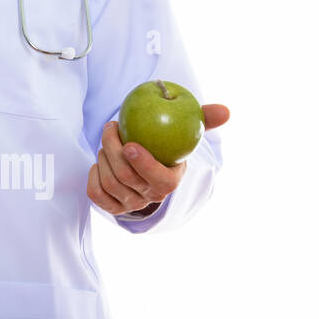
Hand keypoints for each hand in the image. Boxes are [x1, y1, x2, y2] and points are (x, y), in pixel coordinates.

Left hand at [87, 103, 229, 215]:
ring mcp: (131, 204)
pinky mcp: (113, 207)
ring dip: (103, 157)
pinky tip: (99, 161)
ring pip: (110, 183)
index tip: (130, 144)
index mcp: (170, 182)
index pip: (159, 180)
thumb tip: (226, 111)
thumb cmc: (167, 146)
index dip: (143, 164)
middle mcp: (151, 197)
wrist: (148, 168)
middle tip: (110, 128)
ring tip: (107, 141)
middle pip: (126, 178)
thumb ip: (204, 121)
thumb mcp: (186, 134)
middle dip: (113, 149)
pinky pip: (96, 195)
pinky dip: (93, 176)